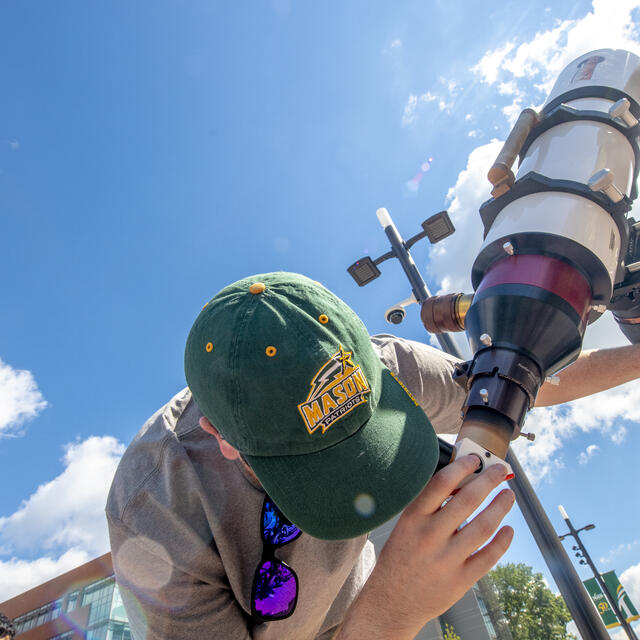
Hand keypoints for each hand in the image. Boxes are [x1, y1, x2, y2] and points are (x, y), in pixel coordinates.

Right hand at [336, 455, 514, 639]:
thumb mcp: (405, 526)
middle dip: (489, 480)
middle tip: (501, 471)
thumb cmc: (399, 557)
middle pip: (468, 500)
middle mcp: (431, 535)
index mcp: (414, 518)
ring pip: (483, 526)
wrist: (392, 601)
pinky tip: (508, 530)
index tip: (475, 458)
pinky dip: (502, 541)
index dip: (462, 467)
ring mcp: (447, 558)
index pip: (442, 483)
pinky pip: (489, 556)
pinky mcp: (461, 579)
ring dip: (500, 507)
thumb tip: (459, 482)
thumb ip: (427, 507)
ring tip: (508, 496)